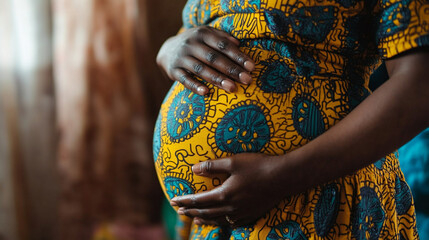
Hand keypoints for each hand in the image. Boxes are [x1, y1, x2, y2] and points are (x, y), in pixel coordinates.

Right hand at [156, 26, 254, 94]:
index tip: (251, 67)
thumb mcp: (208, 34)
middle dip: (231, 70)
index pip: (223, 45)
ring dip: (217, 79)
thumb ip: (223, 38)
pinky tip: (206, 92)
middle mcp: (191, 44)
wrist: (168, 49)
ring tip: (232, 88)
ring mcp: (181, 57)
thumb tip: (239, 44)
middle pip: (214, 58)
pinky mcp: (173, 70)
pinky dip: (195, 86)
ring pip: (201, 69)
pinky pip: (185, 80)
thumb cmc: (197, 43)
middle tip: (247, 80)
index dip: (238, 56)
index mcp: (202, 34)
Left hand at [170, 153, 287, 226]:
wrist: (284, 177)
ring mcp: (241, 213)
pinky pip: (232, 222)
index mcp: (224, 194)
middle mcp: (230, 207)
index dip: (184, 200)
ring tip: (194, 218)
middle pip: (205, 212)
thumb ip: (212, 166)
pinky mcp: (251, 214)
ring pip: (217, 219)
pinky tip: (220, 220)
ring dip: (203, 219)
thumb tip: (193, 168)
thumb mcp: (234, 162)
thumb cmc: (258, 166)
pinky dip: (221, 222)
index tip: (173, 200)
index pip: (198, 200)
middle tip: (178, 210)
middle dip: (190, 211)